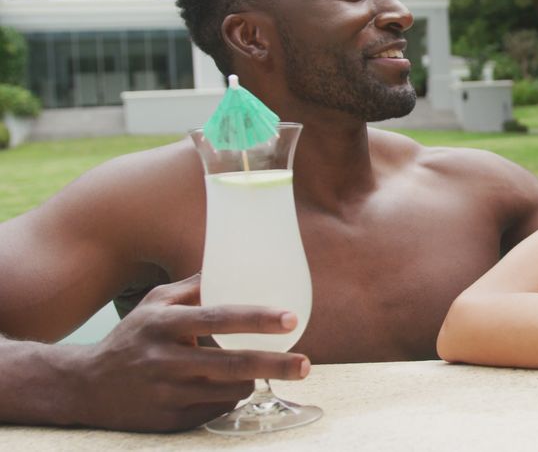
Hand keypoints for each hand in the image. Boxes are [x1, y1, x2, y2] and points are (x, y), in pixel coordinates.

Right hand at [74, 274, 309, 431]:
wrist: (87, 386)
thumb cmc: (133, 336)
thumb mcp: (155, 303)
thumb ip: (195, 285)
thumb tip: (236, 260)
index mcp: (165, 324)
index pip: (219, 318)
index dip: (257, 318)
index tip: (291, 318)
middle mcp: (165, 359)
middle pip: (233, 364)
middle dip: (276, 365)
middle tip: (306, 364)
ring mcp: (167, 394)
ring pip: (230, 390)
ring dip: (252, 380)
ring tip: (258, 369)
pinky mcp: (170, 421)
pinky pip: (217, 410)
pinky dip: (230, 397)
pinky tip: (223, 387)